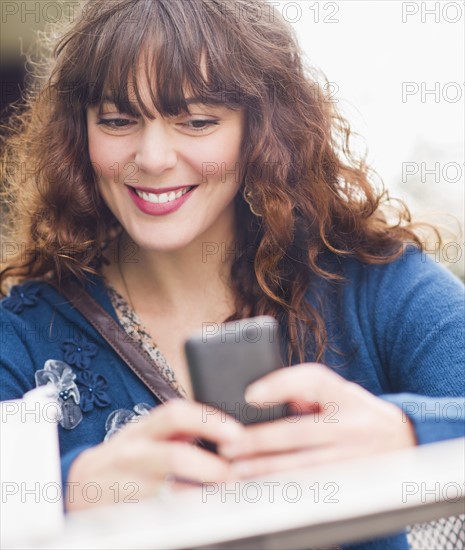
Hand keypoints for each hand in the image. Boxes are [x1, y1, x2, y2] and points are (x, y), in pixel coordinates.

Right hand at [66, 399, 242, 510]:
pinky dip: (185, 513)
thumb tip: (221, 426)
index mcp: (143, 429)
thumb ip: (178, 429)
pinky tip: (201, 514)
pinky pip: (161, 515)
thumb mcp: (146, 434)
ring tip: (224, 497)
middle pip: (174, 456)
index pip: (176, 414)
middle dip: (210, 467)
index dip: (208, 421)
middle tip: (233, 475)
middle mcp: (133, 453)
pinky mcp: (125, 512)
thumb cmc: (124, 457)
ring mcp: (127, 485)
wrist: (80, 486)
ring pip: (169, 492)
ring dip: (202, 496)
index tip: (236, 433)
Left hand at [218, 363, 416, 477]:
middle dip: (258, 442)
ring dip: (264, 470)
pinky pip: (310, 488)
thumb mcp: (338, 390)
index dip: (280, 386)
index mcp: (347, 398)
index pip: (313, 381)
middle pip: (297, 434)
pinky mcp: (350, 484)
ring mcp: (352, 459)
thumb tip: (261, 398)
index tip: (250, 395)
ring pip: (300, 467)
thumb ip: (305, 388)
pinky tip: (262, 488)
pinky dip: (283, 488)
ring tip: (236, 470)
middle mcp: (352, 428)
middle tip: (229, 446)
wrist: (404, 442)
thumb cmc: (359, 411)